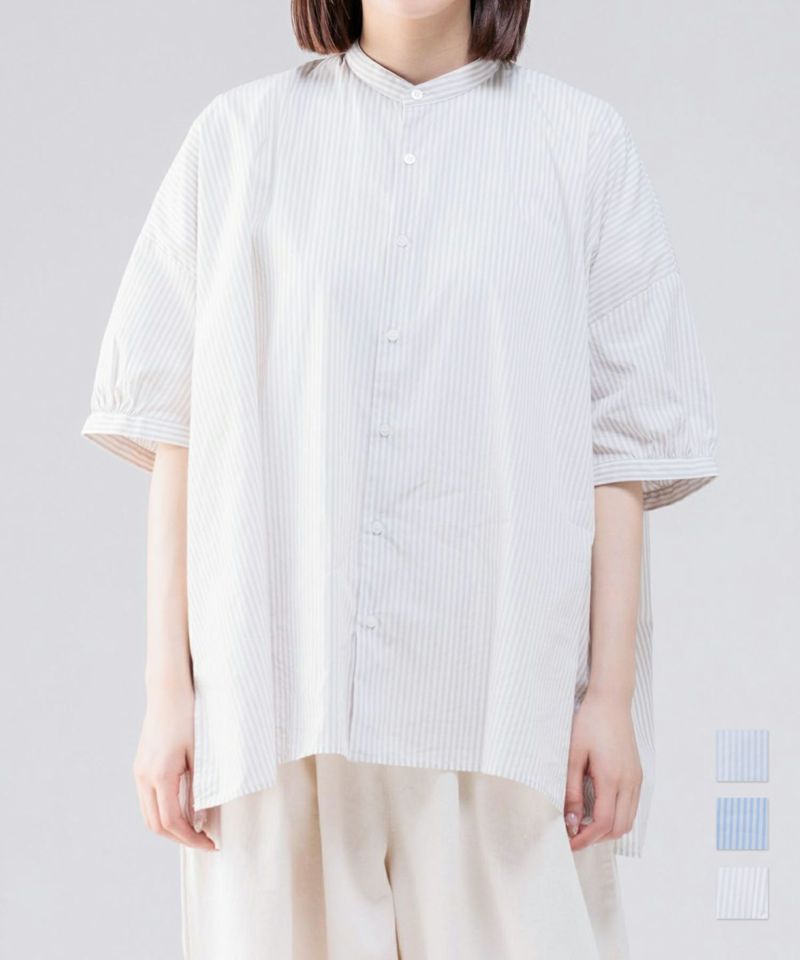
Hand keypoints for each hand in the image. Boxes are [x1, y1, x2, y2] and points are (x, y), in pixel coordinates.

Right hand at [132, 678, 215, 849]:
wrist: (168, 692)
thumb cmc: (189, 717)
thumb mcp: (200, 754)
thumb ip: (201, 788)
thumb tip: (203, 818)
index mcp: (160, 775)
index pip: (172, 822)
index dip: (191, 839)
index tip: (211, 843)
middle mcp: (144, 777)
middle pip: (156, 825)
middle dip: (180, 838)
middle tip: (205, 840)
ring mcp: (139, 772)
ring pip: (149, 815)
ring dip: (170, 828)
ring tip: (196, 828)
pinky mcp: (140, 767)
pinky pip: (148, 800)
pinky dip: (163, 812)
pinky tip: (183, 809)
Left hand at [563, 688, 641, 850]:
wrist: (611, 702)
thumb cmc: (589, 723)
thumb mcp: (573, 755)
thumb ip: (572, 790)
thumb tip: (571, 820)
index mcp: (612, 778)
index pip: (603, 823)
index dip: (586, 838)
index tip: (569, 842)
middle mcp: (629, 783)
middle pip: (619, 828)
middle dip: (597, 838)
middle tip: (574, 835)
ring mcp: (636, 780)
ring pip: (628, 820)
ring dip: (608, 829)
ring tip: (584, 824)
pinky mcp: (637, 775)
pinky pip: (631, 807)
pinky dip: (617, 816)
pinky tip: (598, 809)